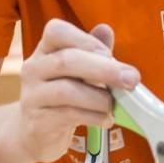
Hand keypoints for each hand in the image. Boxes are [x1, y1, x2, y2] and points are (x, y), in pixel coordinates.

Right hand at [16, 19, 139, 162]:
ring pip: (67, 91)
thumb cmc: (63, 97)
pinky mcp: (37, 122)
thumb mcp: (79, 72)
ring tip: (114, 106)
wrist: (36, 133)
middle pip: (67, 61)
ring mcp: (32, 96)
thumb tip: (105, 29)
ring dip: (100, 98)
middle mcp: (33, 69)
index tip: (110, 54)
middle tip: (132, 80)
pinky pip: (68, 115)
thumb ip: (93, 51)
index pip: (56, 31)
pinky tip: (106, 120)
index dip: (86, 40)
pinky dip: (94, 117)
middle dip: (105, 69)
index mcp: (44, 51)